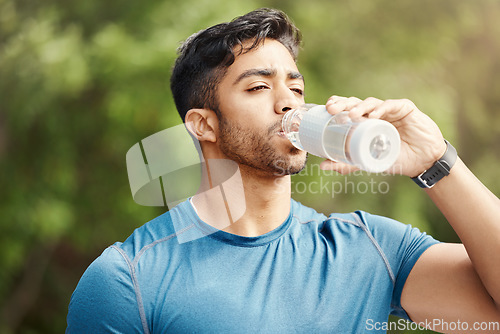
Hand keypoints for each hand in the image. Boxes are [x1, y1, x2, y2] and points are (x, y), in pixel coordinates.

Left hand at [320, 96, 446, 176]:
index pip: (347, 108)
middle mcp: (375, 112)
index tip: (326, 109)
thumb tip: (322, 166)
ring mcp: (389, 109)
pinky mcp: (405, 108)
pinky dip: (381, 109)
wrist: (422, 163)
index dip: (337, 105)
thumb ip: (346, 164)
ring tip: (352, 115)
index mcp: (364, 121)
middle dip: (343, 104)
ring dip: (360, 107)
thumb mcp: (367, 162)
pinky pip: (391, 106)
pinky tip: (374, 115)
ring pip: (371, 103)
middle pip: (356, 103)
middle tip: (332, 109)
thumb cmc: (394, 158)